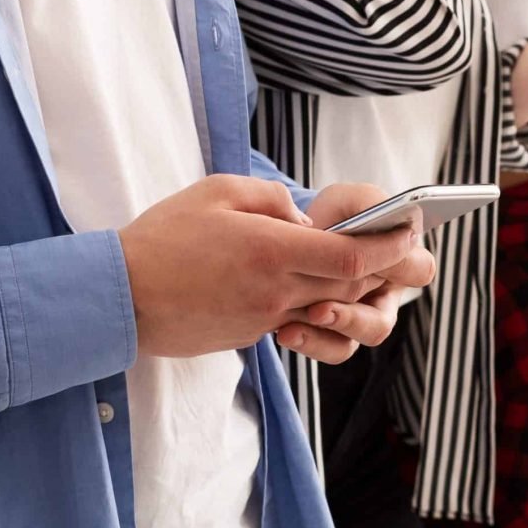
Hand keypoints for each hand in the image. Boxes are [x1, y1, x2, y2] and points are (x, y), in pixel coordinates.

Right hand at [118, 176, 433, 363]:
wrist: (119, 297)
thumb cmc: (164, 236)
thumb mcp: (218, 191)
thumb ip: (273, 200)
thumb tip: (304, 219)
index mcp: (272, 252)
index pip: (350, 256)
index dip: (387, 245)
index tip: (408, 230)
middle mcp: (276, 291)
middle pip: (349, 286)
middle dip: (379, 267)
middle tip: (396, 244)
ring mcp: (264, 319)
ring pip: (327, 306)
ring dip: (346, 286)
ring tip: (350, 260)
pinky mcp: (250, 336)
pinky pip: (294, 318)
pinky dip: (308, 299)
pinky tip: (295, 278)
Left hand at [276, 183, 434, 361]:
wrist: (295, 233)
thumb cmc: (335, 213)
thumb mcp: (351, 199)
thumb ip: (372, 204)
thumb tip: (393, 228)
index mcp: (401, 260)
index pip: (419, 270)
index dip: (401, 267)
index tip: (375, 260)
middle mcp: (383, 295)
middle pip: (380, 322)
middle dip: (351, 318)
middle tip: (320, 308)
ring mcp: (357, 318)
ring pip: (352, 343)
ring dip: (326, 334)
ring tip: (299, 323)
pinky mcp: (331, 333)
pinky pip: (328, 349)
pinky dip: (308, 343)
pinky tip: (284, 332)